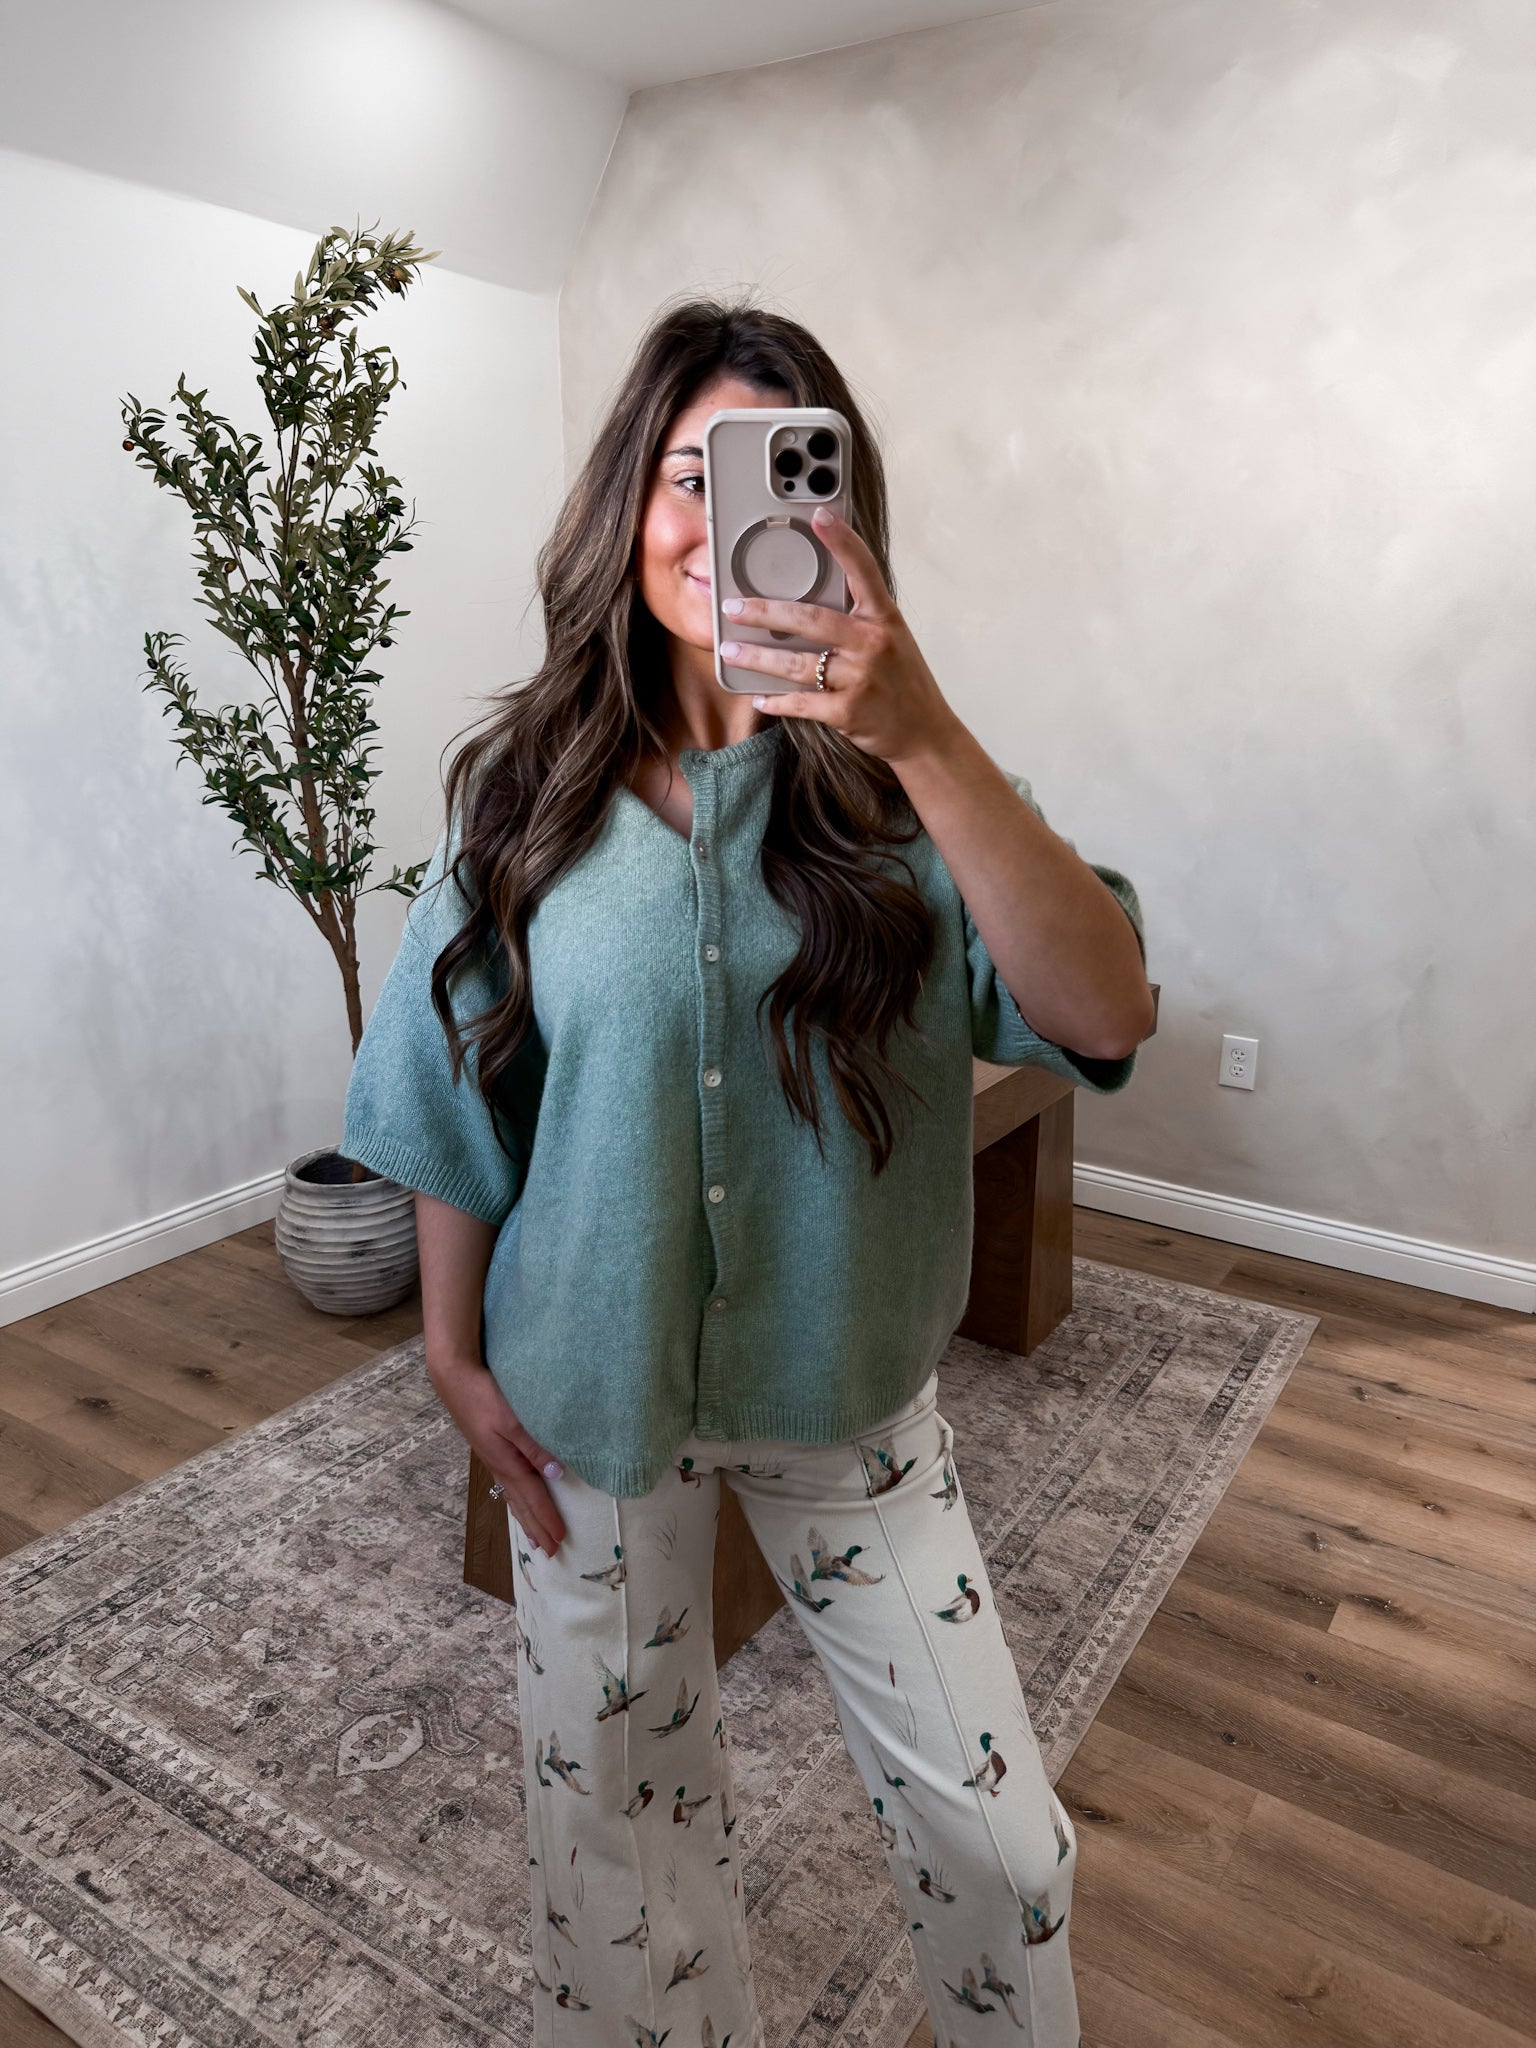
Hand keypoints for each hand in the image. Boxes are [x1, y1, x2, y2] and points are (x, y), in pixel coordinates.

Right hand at [429, 1353, 567, 1556]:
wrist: (454, 1377)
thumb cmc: (484, 1395)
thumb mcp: (513, 1420)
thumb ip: (535, 1447)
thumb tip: (557, 1475)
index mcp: (507, 1462)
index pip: (533, 1497)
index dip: (547, 1518)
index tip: (560, 1540)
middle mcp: (499, 1465)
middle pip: (521, 1503)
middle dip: (535, 1526)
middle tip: (549, 1551)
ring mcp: (492, 1457)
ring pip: (513, 1495)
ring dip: (525, 1516)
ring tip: (532, 1536)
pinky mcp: (489, 1447)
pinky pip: (507, 1483)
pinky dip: (516, 1498)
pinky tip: (516, 1496)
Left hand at [718, 504, 959, 765]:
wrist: (925, 731)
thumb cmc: (902, 681)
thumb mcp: (890, 639)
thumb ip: (857, 619)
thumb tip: (808, 603)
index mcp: (884, 618)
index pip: (864, 570)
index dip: (842, 541)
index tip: (819, 515)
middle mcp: (874, 643)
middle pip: (810, 619)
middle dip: (765, 612)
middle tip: (733, 608)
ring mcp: (861, 679)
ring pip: (798, 665)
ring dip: (758, 658)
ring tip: (730, 651)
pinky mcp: (849, 712)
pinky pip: (802, 703)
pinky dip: (777, 701)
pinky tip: (759, 696)